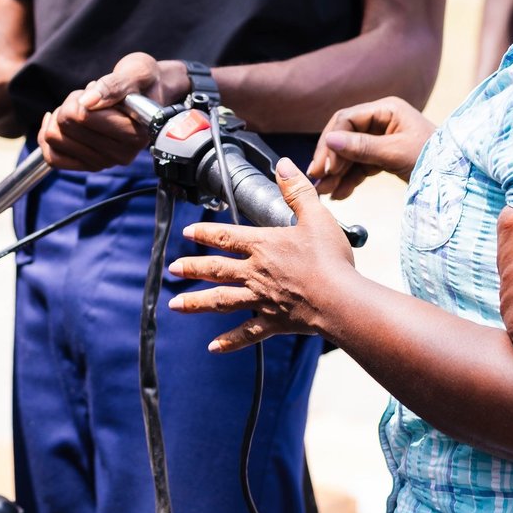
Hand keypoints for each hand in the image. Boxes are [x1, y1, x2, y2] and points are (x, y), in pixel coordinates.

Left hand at [38, 52, 188, 172]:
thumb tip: (88, 102)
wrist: (148, 94)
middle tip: (90, 97)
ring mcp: (104, 163)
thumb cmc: (143, 81)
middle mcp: (121, 155)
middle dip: (71, 104)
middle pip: (65, 126)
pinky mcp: (89, 165)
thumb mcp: (136, 72)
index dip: (80, 98)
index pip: (82, 117)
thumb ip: (114, 86)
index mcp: (135, 134)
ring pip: (54, 139)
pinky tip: (59, 121)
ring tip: (83, 108)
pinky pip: (52, 157)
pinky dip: (48, 135)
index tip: (96, 90)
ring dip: (62, 116)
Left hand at [167, 160, 357, 351]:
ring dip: (196, 302)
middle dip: (192, 267)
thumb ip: (297, 190)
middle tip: (172, 269)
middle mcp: (255, 273)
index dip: (204, 232)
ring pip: (221, 301)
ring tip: (176, 304)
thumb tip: (282, 164)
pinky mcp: (273, 322)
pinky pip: (246, 334)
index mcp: (263, 246)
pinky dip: (229, 341)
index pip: (225, 236)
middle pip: (215, 269)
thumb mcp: (316, 217)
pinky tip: (213, 347)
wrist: (341, 300)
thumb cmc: (330, 259)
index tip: (187, 231)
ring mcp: (261, 299)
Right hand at [305, 96, 435, 199]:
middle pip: (345, 136)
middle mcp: (381, 120)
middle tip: (318, 180)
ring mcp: (382, 138)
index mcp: (386, 109)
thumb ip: (361, 147)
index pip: (346, 120)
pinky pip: (361, 165)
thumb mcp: (395, 153)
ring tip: (326, 192)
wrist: (458, 179)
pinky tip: (340, 194)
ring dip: (338, 173)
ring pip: (351, 153)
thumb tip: (328, 140)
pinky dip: (350, 179)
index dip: (331, 142)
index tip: (324, 167)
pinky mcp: (385, 156)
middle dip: (331, 159)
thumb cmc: (433, 159)